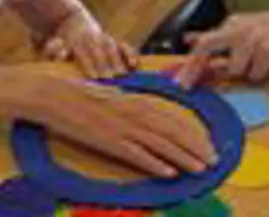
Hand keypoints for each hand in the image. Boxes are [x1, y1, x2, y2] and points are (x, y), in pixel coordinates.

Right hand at [27, 74, 217, 177]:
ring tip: (201, 169)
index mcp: (135, 100)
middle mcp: (133, 111)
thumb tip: (151, 118)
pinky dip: (154, 163)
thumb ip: (133, 107)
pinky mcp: (107, 140)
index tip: (208, 144)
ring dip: (182, 157)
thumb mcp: (112, 96)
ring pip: (160, 143)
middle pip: (172, 130)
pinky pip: (136, 154)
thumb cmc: (81, 95)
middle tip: (214, 160)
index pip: (172, 118)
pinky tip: (168, 172)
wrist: (53, 95)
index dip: (193, 133)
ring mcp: (121, 126)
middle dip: (196, 146)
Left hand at [41, 15, 137, 78]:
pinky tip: (135, 65)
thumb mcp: (50, 44)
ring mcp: (103, 38)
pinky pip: (123, 45)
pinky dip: (130, 54)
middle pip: (100, 51)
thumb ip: (52, 50)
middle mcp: (91, 37)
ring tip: (122, 76)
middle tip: (111, 80)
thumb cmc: (59, 40)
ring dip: (118, 62)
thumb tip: (61, 54)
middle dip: (106, 65)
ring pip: (112, 47)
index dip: (89, 64)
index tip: (94, 77)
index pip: (83, 52)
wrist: (70, 19)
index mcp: (75, 39)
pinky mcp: (112, 40)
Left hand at [177, 5, 268, 87]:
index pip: (203, 42)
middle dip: (194, 67)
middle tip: (185, 85)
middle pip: (207, 45)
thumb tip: (189, 40)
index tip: (179, 82)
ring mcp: (253, 37)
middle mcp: (238, 27)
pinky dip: (260, 73)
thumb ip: (217, 38)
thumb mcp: (242, 31)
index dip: (189, 63)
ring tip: (256, 62)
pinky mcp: (268, 48)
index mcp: (231, 24)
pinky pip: (255, 73)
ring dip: (243, 71)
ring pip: (235, 67)